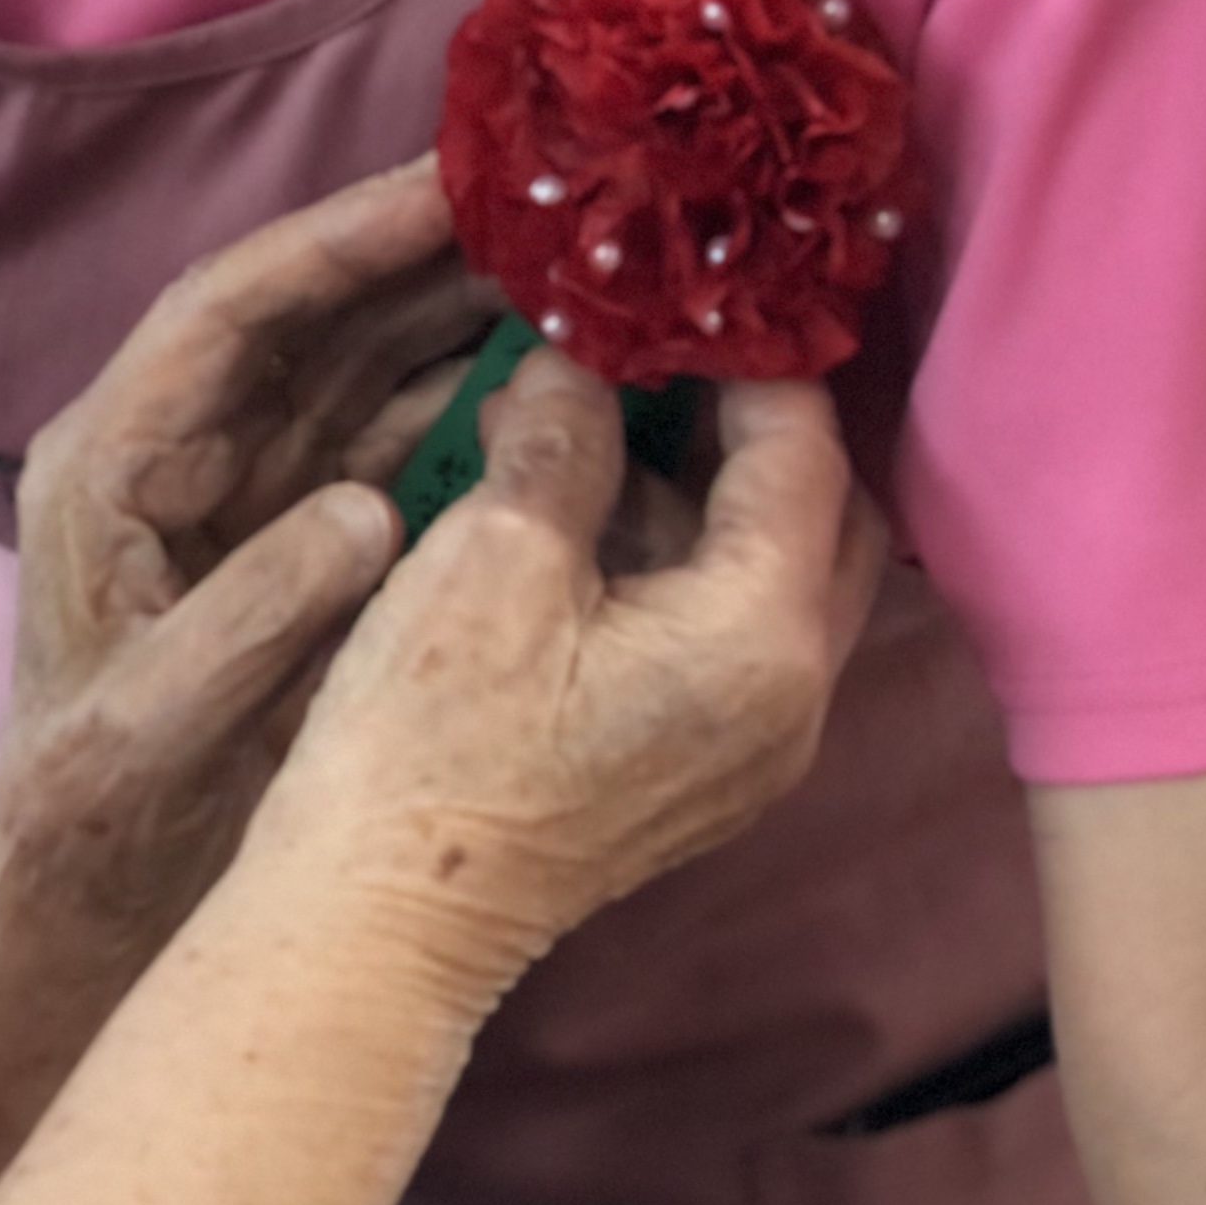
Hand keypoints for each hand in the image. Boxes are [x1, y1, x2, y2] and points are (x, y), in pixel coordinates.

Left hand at [0, 163, 493, 1204]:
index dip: (338, 238)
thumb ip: (254, 615)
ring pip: (360, 364)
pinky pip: (388, 433)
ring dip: (458, 315)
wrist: (92, 896)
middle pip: (310, 314)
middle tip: (551, 204)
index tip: (447, 186)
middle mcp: (175, 445)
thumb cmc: (100, 813)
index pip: (229, 308)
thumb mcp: (162, 722)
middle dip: (423, 255)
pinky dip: (465, 399)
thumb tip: (364, 510)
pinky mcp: (296, 530)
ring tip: (577, 266)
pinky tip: (557, 375)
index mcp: (111, 460)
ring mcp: (239, 482)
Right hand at [263, 348, 887, 997]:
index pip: (802, 447)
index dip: (744, 351)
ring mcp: (754, 745)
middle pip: (822, 512)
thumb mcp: (489, 556)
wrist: (383, 921)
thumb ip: (565, 436)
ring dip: (703, 483)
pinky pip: (727, 629)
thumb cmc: (430, 741)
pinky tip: (575, 500)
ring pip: (773, 571)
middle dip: (750, 417)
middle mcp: (795, 697)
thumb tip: (588, 351)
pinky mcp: (698, 768)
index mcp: (762, 636)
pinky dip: (677, 552)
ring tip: (593, 407)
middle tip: (660, 340)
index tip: (681, 283)